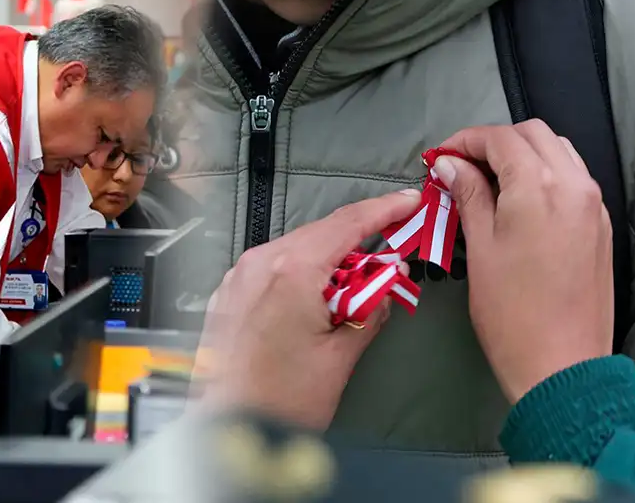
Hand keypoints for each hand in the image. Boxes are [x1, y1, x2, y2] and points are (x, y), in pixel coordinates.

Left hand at [197, 189, 420, 430]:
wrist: (225, 435)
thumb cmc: (284, 401)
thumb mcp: (340, 356)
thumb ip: (371, 308)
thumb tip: (390, 280)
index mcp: (291, 270)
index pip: (347, 223)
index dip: (383, 209)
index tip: (409, 201)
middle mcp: (259, 263)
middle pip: (320, 234)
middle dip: (358, 239)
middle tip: (393, 249)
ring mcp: (237, 278)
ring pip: (294, 250)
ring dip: (328, 259)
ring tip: (358, 283)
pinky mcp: (226, 296)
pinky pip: (270, 269)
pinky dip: (299, 274)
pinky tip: (317, 296)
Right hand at [436, 120, 613, 403]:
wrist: (561, 363)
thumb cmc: (510, 311)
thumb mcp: (479, 248)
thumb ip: (469, 196)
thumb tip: (450, 165)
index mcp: (539, 187)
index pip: (500, 138)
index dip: (464, 141)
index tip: (439, 158)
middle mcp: (574, 185)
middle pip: (533, 134)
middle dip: (493, 142)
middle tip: (460, 167)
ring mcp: (593, 205)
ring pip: (558, 150)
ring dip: (521, 153)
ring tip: (488, 181)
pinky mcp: (600, 225)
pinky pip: (573, 178)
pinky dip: (544, 173)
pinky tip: (519, 200)